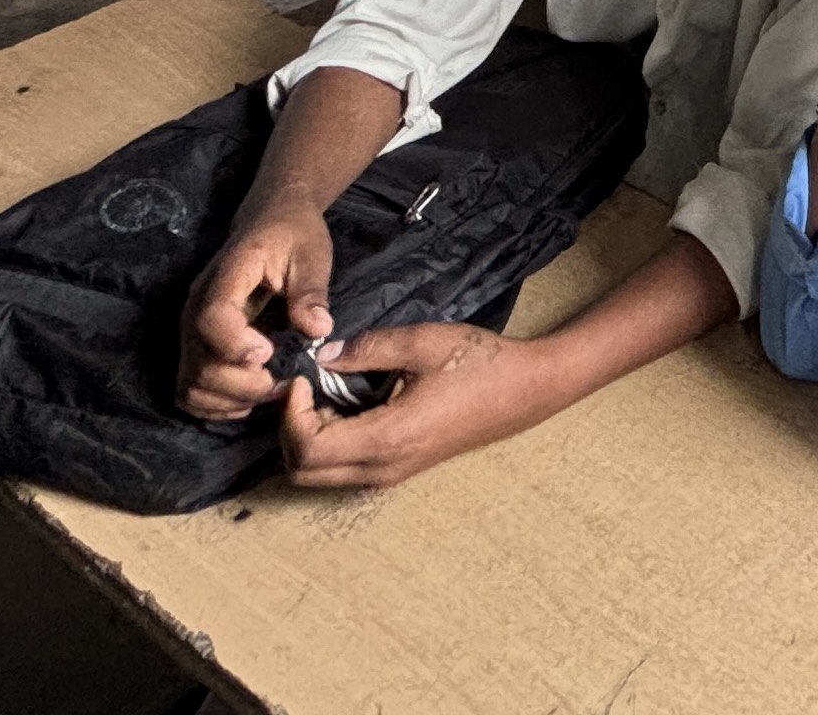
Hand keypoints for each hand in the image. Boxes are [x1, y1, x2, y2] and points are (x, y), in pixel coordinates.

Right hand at [178, 202, 336, 417]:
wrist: (268, 220)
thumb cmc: (291, 234)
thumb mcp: (310, 253)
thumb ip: (310, 291)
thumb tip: (317, 330)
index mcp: (225, 277)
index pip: (210, 319)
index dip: (235, 346)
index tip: (268, 353)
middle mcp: (196, 307)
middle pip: (199, 364)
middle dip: (242, 384)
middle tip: (282, 381)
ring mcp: (191, 331)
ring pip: (191, 385)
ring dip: (230, 399)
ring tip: (269, 388)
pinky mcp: (196, 347)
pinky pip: (191, 391)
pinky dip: (216, 404)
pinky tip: (249, 396)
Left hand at [276, 321, 575, 489]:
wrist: (525, 389)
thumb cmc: (479, 363)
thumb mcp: (422, 342)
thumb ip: (367, 348)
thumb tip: (324, 354)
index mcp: (387, 438)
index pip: (309, 447)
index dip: (292, 413)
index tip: (303, 377)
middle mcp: (383, 467)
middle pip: (304, 471)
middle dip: (291, 429)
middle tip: (305, 387)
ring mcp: (391, 473)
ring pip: (321, 474)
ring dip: (309, 436)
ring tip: (324, 392)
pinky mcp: (398, 468)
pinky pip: (343, 468)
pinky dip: (328, 442)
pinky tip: (346, 403)